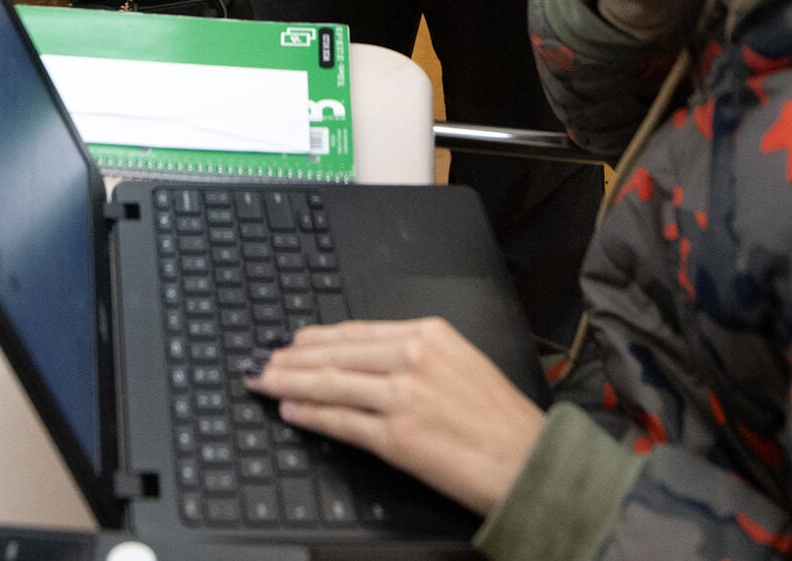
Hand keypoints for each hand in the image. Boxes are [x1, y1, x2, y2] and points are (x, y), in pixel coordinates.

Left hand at [245, 319, 544, 515]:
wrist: (527, 459)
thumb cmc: (501, 418)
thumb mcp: (462, 362)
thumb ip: (418, 354)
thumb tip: (369, 359)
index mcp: (429, 334)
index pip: (357, 331)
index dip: (317, 337)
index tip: (292, 341)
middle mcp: (412, 358)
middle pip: (335, 353)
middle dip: (292, 358)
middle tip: (263, 360)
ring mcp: (401, 397)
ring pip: (330, 383)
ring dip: (289, 382)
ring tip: (264, 381)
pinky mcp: (396, 437)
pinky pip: (340, 421)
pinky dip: (310, 414)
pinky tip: (290, 410)